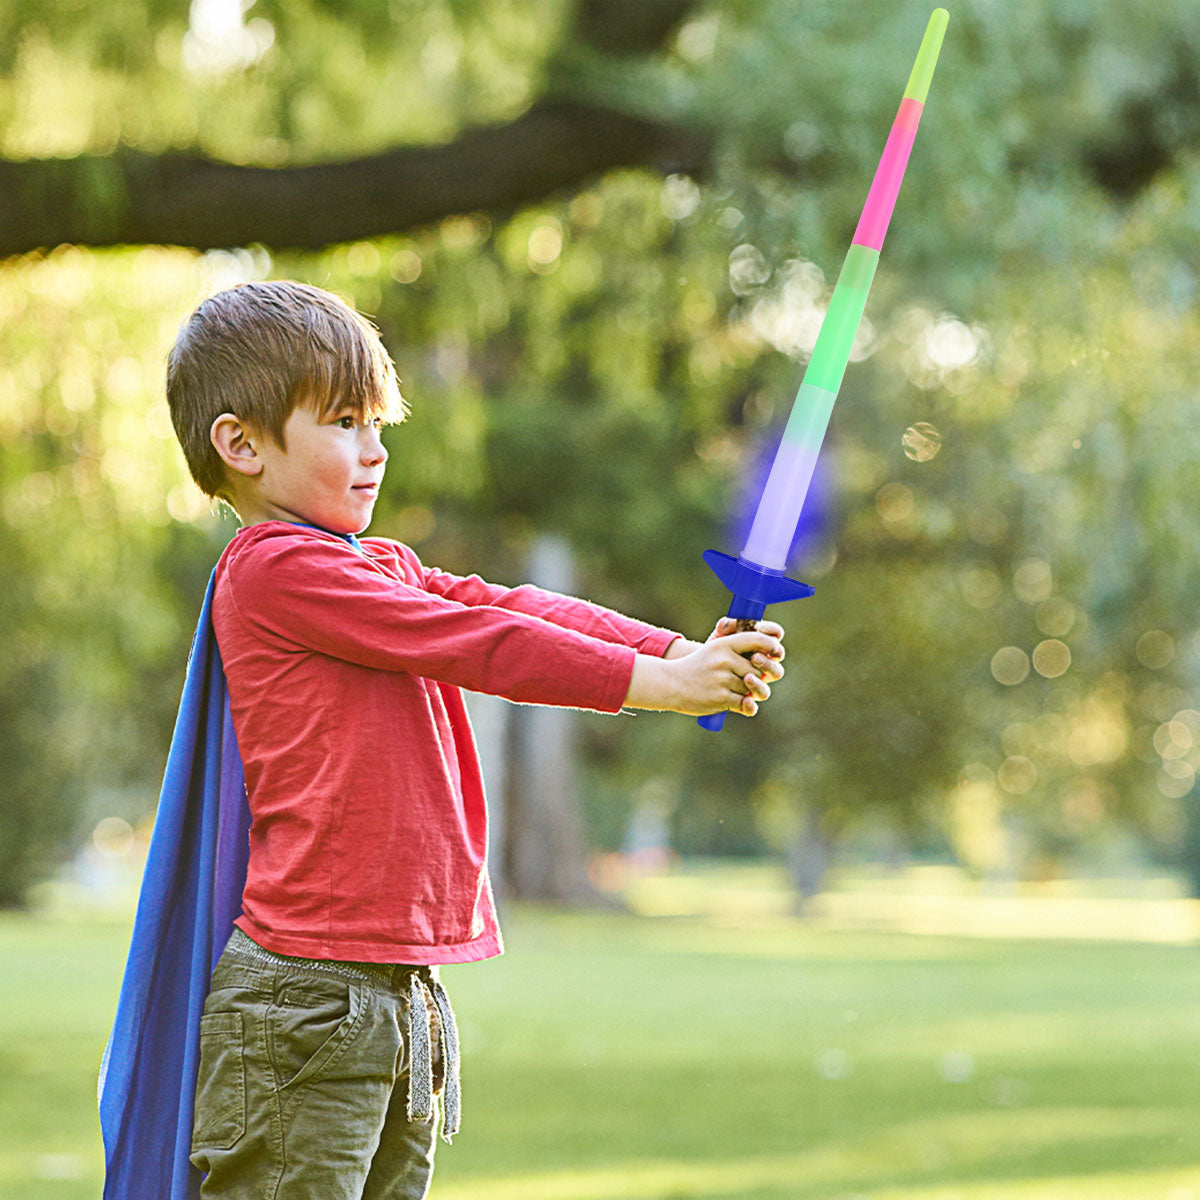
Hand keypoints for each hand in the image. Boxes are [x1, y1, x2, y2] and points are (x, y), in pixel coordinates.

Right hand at [650, 628, 784, 716]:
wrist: (671, 683)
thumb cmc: (696, 667)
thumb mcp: (713, 651)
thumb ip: (737, 652)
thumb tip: (765, 660)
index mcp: (723, 645)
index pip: (756, 640)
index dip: (771, 645)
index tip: (776, 652)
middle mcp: (724, 660)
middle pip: (757, 670)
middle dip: (755, 678)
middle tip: (744, 681)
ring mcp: (722, 679)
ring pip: (751, 688)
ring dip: (748, 693)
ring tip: (737, 693)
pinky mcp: (721, 697)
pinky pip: (744, 703)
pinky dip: (744, 706)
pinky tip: (738, 704)